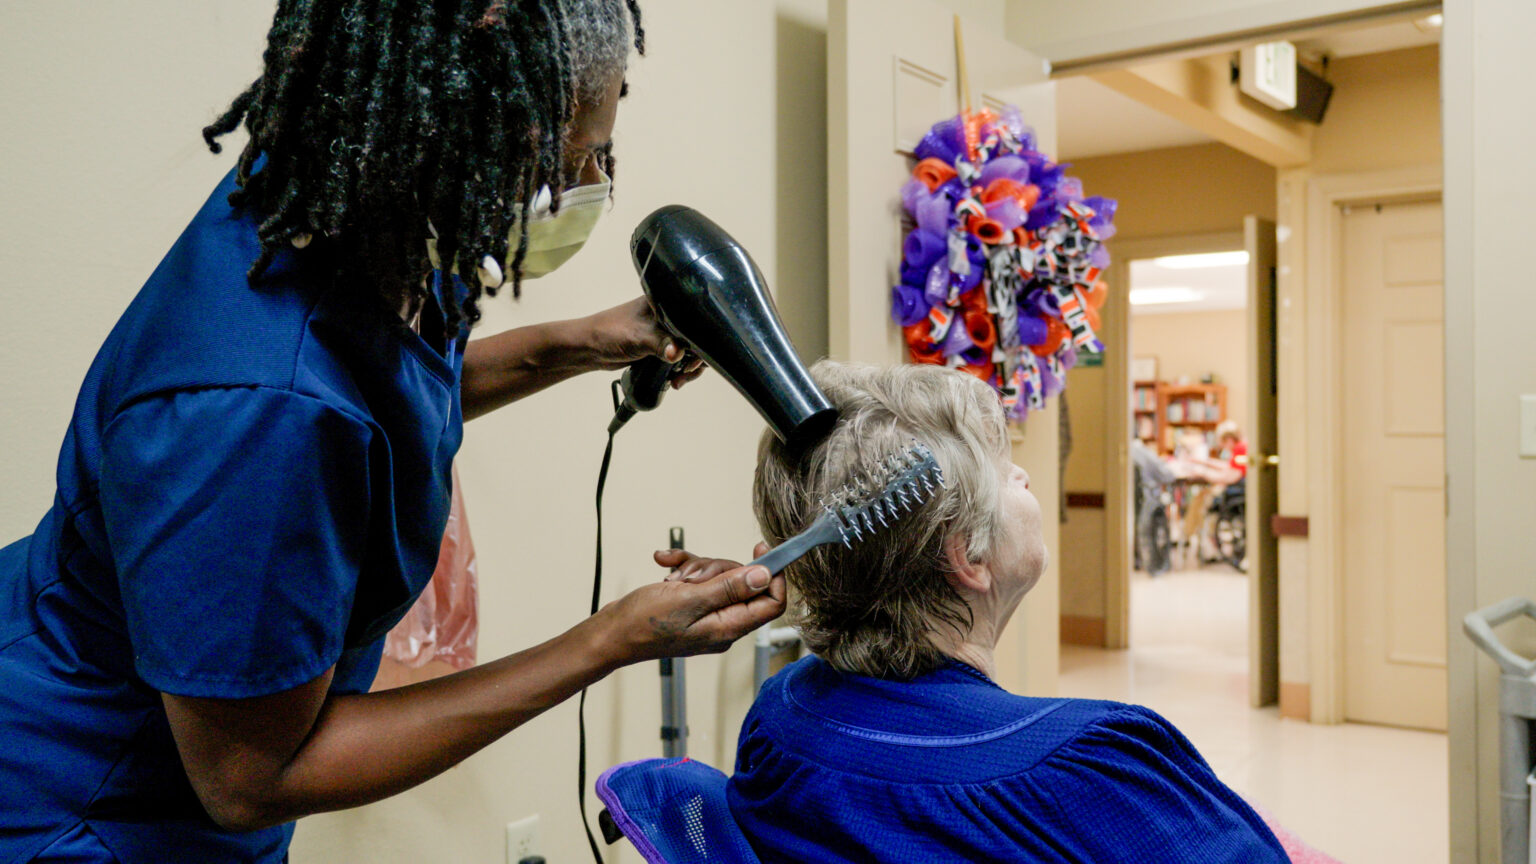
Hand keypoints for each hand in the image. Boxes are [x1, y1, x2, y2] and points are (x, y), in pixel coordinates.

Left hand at [584, 296, 706, 389]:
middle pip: (696, 337)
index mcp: (666, 303)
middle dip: (696, 358)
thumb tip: (678, 353)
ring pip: (689, 350)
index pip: (696, 319)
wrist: (589, 348)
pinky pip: (678, 358)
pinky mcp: (659, 346)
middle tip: (686, 371)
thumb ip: (662, 344)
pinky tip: (674, 380)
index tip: (693, 357)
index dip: (701, 339)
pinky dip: (679, 370)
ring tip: (679, 379)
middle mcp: (668, 316)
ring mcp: (664, 331)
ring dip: (688, 367)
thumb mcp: (639, 337)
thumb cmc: (608, 333)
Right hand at [594, 546, 784, 661]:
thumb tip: (764, 576)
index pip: (771, 602)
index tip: (761, 547)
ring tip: (674, 578)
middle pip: (744, 583)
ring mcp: (707, 615)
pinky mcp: (693, 606)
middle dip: (719, 568)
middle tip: (694, 575)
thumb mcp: (689, 599)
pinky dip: (684, 567)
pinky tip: (665, 564)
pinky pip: (700, 578)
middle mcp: (722, 624)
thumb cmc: (643, 624)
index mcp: (728, 628)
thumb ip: (730, 588)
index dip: (772, 574)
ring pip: (720, 576)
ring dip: (697, 568)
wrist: (611, 633)